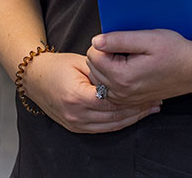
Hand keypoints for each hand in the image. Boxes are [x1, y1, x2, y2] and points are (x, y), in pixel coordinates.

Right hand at [25, 50, 158, 133]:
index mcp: (77, 96)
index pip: (112, 101)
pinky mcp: (75, 128)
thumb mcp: (81, 62)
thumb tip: (124, 75)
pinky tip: (133, 116)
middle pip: (114, 116)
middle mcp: (76, 114)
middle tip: (156, 102)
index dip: (134, 97)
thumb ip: (102, 71)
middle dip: (138, 110)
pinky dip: (119, 123)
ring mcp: (75, 124)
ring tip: (150, 109)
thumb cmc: (57, 66)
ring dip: (132, 118)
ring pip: (111, 125)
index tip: (150, 91)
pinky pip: (102, 129)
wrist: (34, 78)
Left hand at [86, 29, 191, 106]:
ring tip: (128, 57)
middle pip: (93, 67)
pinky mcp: (128, 100)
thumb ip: (120, 40)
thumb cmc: (175, 52)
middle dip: (105, 55)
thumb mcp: (149, 39)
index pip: (93, 55)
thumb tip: (97, 41)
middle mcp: (120, 92)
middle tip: (127, 48)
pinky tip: (129, 68)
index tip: (123, 41)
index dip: (105, 43)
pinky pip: (108, 87)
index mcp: (122, 76)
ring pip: (98, 78)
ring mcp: (124, 99)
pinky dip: (113, 76)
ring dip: (107, 66)